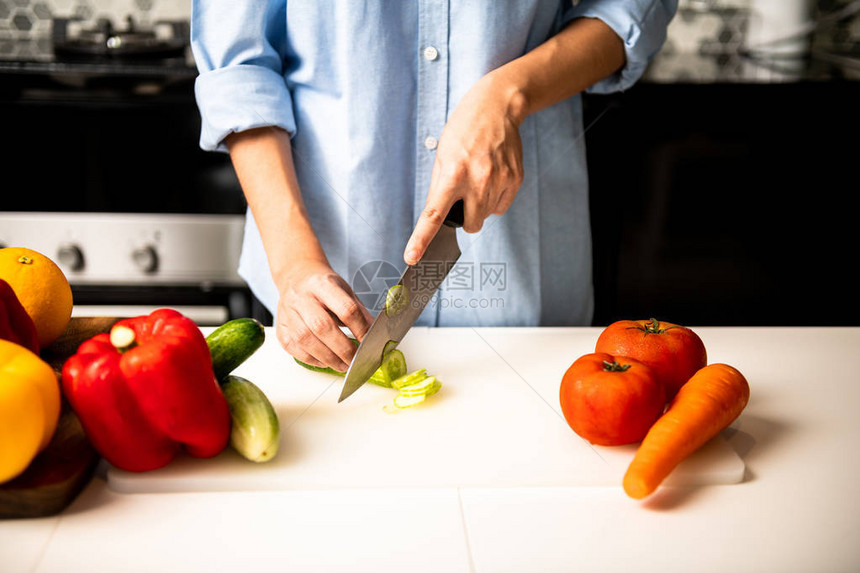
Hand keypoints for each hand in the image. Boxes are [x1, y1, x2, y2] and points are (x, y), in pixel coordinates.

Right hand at [274, 260, 372, 372]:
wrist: (296, 277)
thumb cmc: (323, 287)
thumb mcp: (345, 290)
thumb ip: (360, 312)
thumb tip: (375, 335)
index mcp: (323, 284)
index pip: (345, 309)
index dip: (360, 329)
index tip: (369, 342)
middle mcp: (302, 297)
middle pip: (323, 326)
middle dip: (343, 348)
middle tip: (356, 360)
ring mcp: (288, 313)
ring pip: (306, 340)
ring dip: (328, 358)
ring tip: (344, 365)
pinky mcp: (281, 328)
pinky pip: (295, 349)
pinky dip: (313, 359)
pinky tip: (326, 361)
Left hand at [404, 73, 525, 264]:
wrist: (497, 108)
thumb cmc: (464, 131)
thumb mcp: (442, 156)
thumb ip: (439, 189)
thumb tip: (437, 220)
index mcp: (452, 174)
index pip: (433, 215)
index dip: (421, 239)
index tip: (412, 257)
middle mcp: (477, 180)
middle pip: (471, 225)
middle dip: (466, 219)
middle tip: (464, 197)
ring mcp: (499, 181)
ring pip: (487, 216)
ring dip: (481, 206)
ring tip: (480, 176)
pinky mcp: (515, 180)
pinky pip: (502, 207)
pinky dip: (495, 199)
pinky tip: (493, 177)